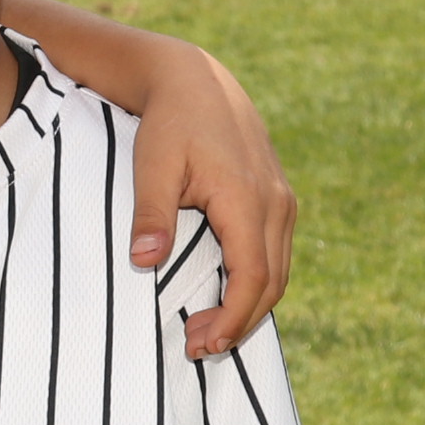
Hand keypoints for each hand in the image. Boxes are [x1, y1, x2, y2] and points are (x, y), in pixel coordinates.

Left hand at [127, 40, 294, 357]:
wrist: (194, 79)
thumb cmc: (169, 122)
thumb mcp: (152, 164)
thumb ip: (152, 213)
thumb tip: (143, 261)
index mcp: (248, 199)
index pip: (252, 277)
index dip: (232, 318)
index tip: (203, 343)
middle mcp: (275, 202)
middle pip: (271, 282)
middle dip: (238, 322)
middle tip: (196, 346)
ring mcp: (281, 199)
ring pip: (278, 270)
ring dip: (248, 305)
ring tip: (206, 329)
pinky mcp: (277, 197)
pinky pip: (274, 252)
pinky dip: (255, 281)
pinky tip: (224, 294)